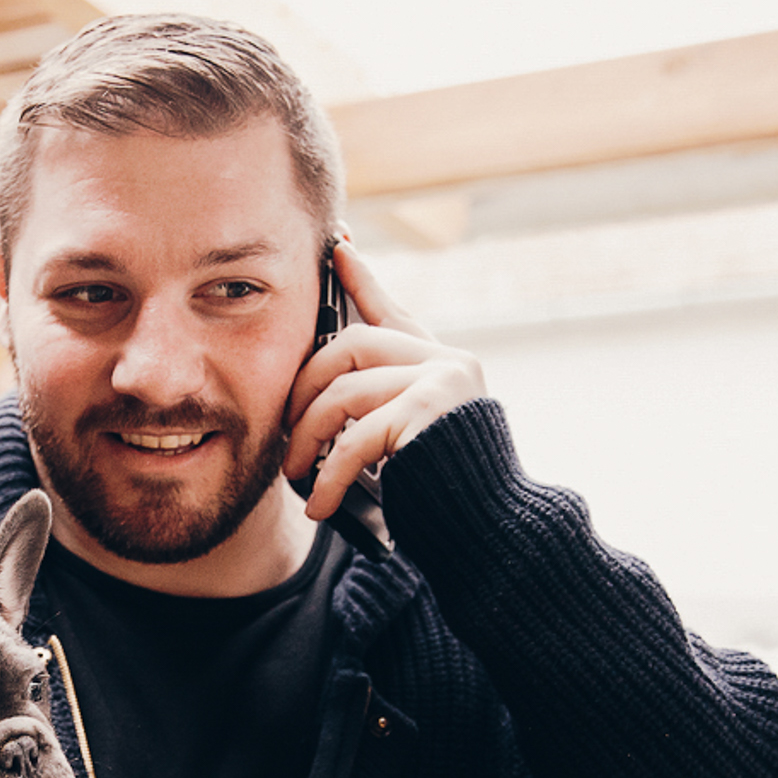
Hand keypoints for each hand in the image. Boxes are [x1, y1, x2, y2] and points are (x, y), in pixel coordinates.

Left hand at [283, 239, 486, 522]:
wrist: (492, 531)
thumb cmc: (445, 494)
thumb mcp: (408, 441)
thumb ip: (381, 407)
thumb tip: (324, 392)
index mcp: (441, 364)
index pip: (392, 310)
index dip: (361, 277)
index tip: (337, 246)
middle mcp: (446, 363)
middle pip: (348, 345)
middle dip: (304, 389)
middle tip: (284, 430)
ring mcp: (441, 382)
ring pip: (343, 391)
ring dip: (308, 437)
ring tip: (295, 473)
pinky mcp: (428, 413)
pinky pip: (356, 438)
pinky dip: (329, 476)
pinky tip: (319, 505)